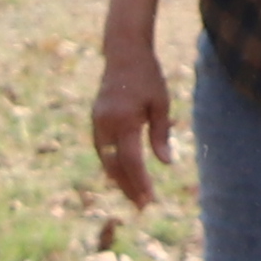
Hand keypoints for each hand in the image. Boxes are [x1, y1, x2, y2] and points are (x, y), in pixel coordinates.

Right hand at [88, 40, 173, 210]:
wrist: (123, 53)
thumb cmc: (147, 76)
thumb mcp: (161, 103)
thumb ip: (161, 135)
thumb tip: (165, 164)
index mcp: (124, 119)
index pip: (131, 160)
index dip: (140, 182)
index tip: (149, 199)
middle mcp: (106, 124)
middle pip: (115, 166)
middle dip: (128, 187)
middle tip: (142, 207)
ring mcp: (97, 123)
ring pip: (106, 160)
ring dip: (119, 179)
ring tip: (133, 196)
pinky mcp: (95, 121)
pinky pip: (103, 150)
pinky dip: (112, 165)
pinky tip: (122, 176)